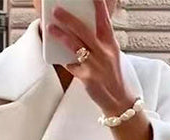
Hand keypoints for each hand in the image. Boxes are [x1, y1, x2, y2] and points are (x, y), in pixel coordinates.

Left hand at [47, 0, 153, 139]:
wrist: (118, 100)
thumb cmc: (112, 76)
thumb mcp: (111, 55)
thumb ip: (99, 41)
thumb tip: (80, 28)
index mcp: (111, 44)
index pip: (104, 21)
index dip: (98, 7)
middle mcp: (104, 53)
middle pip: (85, 31)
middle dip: (69, 19)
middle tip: (57, 10)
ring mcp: (96, 66)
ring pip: (76, 46)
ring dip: (62, 36)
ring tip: (51, 28)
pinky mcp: (88, 78)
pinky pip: (72, 66)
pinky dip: (66, 61)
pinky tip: (60, 57)